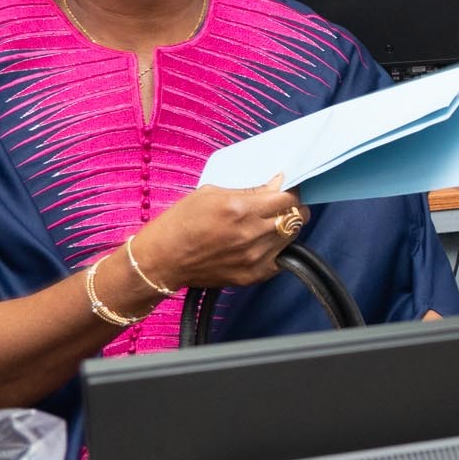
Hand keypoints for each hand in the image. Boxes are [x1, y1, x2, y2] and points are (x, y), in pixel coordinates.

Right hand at [135, 177, 305, 290]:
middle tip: (280, 206)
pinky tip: (262, 243)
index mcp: (241, 209)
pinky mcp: (253, 275)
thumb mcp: (209, 193)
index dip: (291, 191)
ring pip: (292, 237)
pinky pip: (281, 258)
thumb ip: (247, 190)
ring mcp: (255, 257)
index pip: (288, 198)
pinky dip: (277, 248)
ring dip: (286, 228)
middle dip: (293, 208)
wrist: (161, 260)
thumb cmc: (180, 222)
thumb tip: (275, 184)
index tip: (286, 189)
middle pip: (297, 217)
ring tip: (268, 224)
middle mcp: (252, 233)